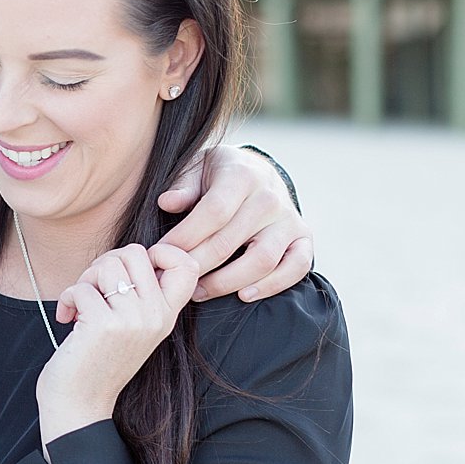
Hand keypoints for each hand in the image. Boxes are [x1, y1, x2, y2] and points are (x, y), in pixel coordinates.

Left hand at [38, 244, 198, 444]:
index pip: (187, 264)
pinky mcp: (104, 324)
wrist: (79, 406)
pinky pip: (82, 286)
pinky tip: (66, 318)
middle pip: (136, 252)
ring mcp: (132, 320)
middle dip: (106, 263)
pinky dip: (67, 298)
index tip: (131, 269)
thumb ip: (140, 295)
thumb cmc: (98, 362)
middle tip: (94, 289)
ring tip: (80, 304)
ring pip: (108, 264)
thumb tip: (131, 255)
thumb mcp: (132, 328)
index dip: (160, 252)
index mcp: (166, 316)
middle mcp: (155, 316)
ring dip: (85, 279)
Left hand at [156, 144, 311, 301]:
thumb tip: (167, 202)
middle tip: (175, 279)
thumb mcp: (197, 168)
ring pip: (261, 260)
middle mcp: (269, 197)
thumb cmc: (219, 175)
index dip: (185, 237)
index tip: (161, 253)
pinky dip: (272, 286)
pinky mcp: (303, 238)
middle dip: (197, 266)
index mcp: (241, 175)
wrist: (258, 171)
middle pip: (229, 242)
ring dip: (226, 283)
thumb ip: (183, 185)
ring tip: (199, 291)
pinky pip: (296, 268)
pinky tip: (244, 295)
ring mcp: (289, 219)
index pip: (213, 213)